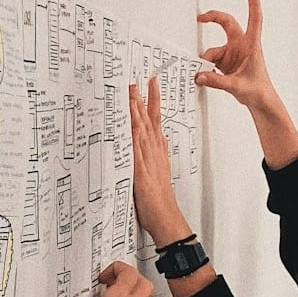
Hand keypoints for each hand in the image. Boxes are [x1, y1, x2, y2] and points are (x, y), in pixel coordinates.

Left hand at [129, 78, 188, 246]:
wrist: (165, 217)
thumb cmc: (159, 199)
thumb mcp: (157, 171)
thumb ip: (156, 154)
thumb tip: (158, 140)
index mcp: (157, 151)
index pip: (156, 119)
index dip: (153, 100)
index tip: (150, 83)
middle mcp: (154, 152)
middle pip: (150, 119)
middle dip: (144, 98)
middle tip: (139, 78)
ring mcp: (148, 160)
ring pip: (143, 130)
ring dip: (138, 110)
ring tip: (133, 91)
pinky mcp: (141, 172)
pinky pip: (137, 149)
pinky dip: (135, 134)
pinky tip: (132, 123)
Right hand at [195, 0, 278, 110]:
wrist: (260, 101)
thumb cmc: (258, 90)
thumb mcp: (237, 86)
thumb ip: (217, 81)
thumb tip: (200, 75)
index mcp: (251, 45)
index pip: (254, 19)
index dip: (253, 3)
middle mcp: (242, 46)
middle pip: (227, 24)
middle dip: (213, 18)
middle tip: (200, 18)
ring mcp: (233, 53)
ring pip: (213, 50)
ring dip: (207, 61)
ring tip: (204, 75)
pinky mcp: (226, 62)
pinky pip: (211, 60)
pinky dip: (207, 68)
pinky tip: (207, 77)